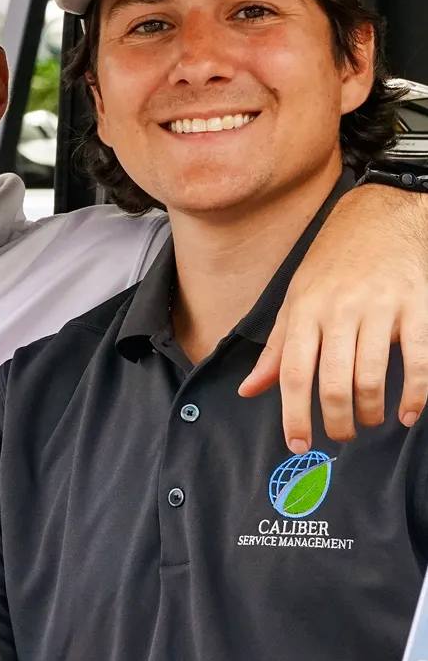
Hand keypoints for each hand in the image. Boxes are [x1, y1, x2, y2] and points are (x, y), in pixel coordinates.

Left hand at [239, 186, 427, 452]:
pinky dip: (416, 395)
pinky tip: (409, 413)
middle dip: (336, 421)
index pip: (294, 373)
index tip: (298, 444)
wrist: (380, 215)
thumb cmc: (332, 264)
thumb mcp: (296, 300)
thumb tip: (249, 390)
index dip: (294, 415)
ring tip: (369, 420)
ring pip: (373, 377)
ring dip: (371, 411)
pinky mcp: (417, 306)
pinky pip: (418, 360)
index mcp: (305, 310)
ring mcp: (380, 308)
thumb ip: (277, 350)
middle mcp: (340, 310)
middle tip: (339, 435)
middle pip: (334, 383)